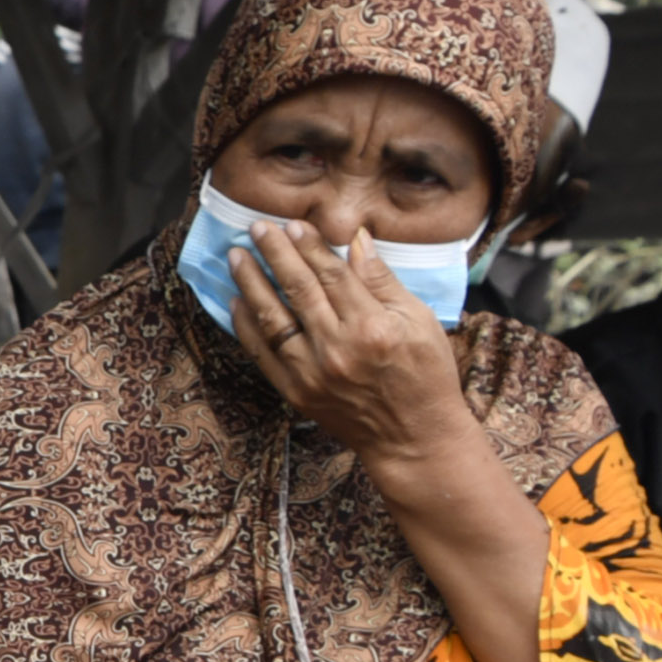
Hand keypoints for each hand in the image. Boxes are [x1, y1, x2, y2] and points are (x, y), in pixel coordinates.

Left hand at [228, 221, 479, 469]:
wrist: (412, 436)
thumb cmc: (425, 374)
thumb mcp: (420, 320)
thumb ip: (383, 281)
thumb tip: (357, 240)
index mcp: (372, 326)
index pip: (332, 275)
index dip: (310, 247)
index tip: (293, 224)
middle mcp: (337, 348)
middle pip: (298, 290)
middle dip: (274, 254)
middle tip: (256, 228)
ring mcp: (312, 372)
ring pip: (273, 318)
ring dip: (251, 284)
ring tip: (236, 257)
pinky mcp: (295, 392)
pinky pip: (262, 353)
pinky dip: (246, 325)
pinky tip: (237, 301)